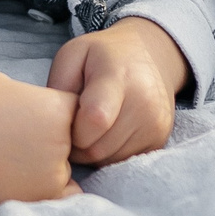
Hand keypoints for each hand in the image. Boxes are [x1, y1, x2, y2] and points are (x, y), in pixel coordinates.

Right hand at [0, 70, 80, 206]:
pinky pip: (56, 194)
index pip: (78, 110)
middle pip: (73, 141)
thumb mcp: (4, 84)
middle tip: (22, 138)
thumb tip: (38, 109)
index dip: (59, 112)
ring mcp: (52, 175)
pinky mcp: (39, 198)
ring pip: (65, 169)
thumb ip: (32, 98)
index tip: (38, 115)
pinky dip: (43, 188)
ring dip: (49, 166)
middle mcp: (62, 143)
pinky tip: (17, 176)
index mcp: (56, 110)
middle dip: (56, 140)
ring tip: (13, 158)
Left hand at [48, 17, 186, 166]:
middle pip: (97, 148)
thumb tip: (53, 126)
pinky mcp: (160, 140)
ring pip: (108, 160)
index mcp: (118, 77)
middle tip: (74, 123)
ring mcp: (155, 125)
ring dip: (91, 150)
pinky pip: (123, 161)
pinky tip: (107, 132)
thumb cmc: (103, 55)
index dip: (73, 128)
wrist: (151, 54)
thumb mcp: (73, 54)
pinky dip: (108, 153)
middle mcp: (144, 103)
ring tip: (90, 126)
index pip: (95, 119)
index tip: (67, 116)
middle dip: (77, 143)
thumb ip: (58, 86)